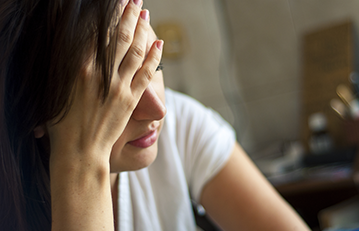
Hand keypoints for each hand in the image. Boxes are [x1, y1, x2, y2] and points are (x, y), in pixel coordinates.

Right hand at [47, 1, 162, 160]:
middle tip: (134, 0)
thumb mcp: (56, 91)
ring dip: (141, 30)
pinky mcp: (131, 100)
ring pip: (134, 51)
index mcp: (79, 69)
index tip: (114, 4)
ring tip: (145, 14)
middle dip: (128, 15)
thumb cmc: (61, 124)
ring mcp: (118, 86)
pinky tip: (159, 44)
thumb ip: (67, 69)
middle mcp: (101, 74)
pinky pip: (146, 73)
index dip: (107, 16)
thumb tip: (77, 49)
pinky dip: (153, 57)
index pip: (97, 33)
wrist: (79, 152)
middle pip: (119, 37)